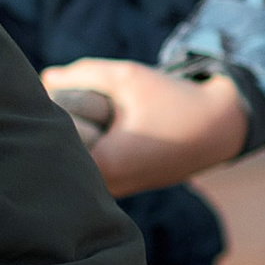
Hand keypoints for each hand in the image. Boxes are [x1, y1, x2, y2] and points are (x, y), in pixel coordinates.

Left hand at [42, 58, 250, 197]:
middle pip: (60, 145)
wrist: (219, 129)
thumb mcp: (126, 76)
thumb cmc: (173, 101)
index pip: (52, 131)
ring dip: (83, 129)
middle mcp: (102, 187)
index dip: (60, 104)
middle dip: (69, 116)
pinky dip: (96, 140)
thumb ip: (81, 74)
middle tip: (101, 102)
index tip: (90, 96)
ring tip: (112, 116)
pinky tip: (120, 128)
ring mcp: (110, 190)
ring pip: (76, 153)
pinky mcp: (119, 186)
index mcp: (101, 165)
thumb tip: (45, 79)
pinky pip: (91, 159)